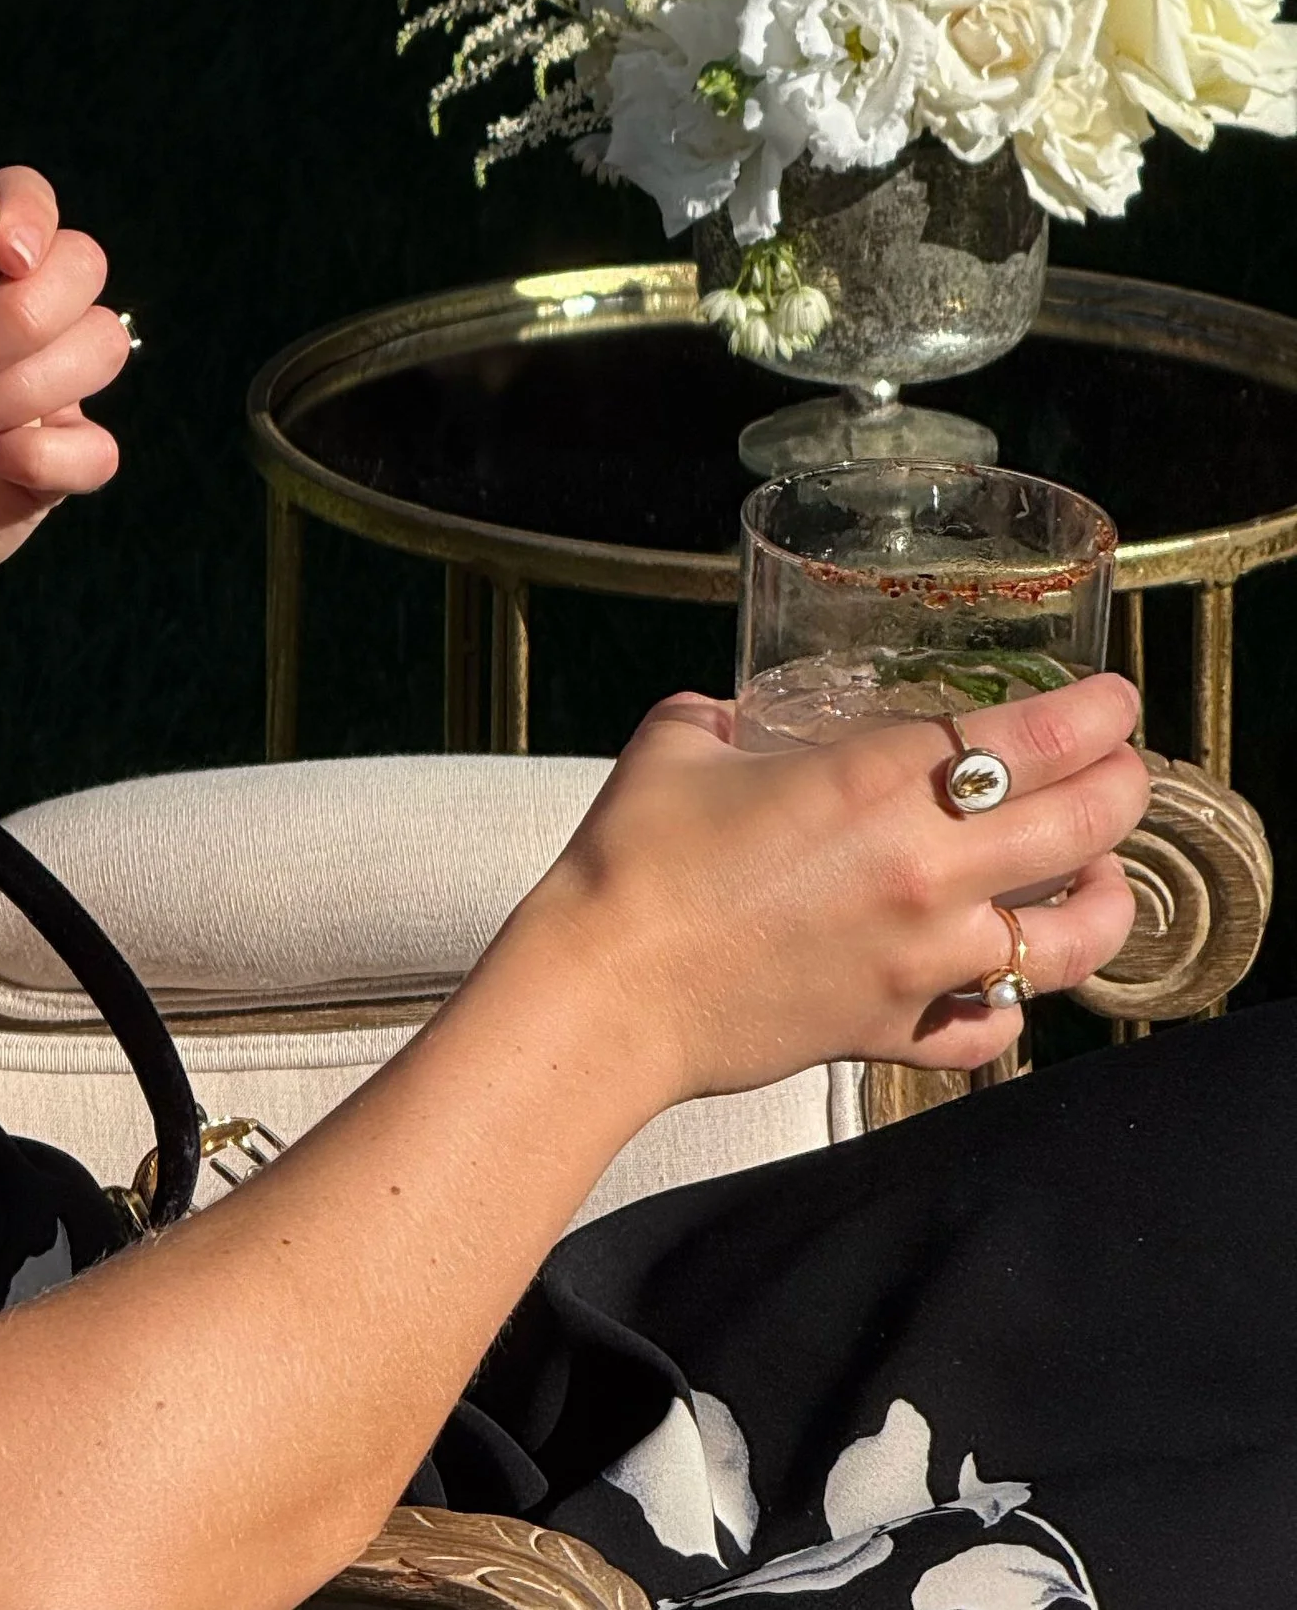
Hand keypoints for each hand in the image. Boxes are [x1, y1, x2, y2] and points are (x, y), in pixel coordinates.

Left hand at [0, 167, 130, 736]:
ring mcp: (40, 388)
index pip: (18, 204)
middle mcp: (5, 318)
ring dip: (28, 386)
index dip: (29, 215)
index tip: (9, 257)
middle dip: (28, 313)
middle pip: (80, 265)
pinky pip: (96, 447)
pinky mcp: (57, 462)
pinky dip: (45, 457)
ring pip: (102, 344)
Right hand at [508, 674, 1148, 1104]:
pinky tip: (1001, 978)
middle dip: (1125, 788)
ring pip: (1076, 941)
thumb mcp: (680, 742)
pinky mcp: (897, 1032)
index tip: (1115, 700)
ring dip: (1104, 900)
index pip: (1041, 738)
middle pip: (1088, 827)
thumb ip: (725, 716)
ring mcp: (925, 963)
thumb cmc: (635, 862)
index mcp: (882, 783)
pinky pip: (995, 1027)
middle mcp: (929, 873)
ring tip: (1099, 876)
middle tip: (1121, 769)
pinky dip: (1012, 1002)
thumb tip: (734, 717)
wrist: (606, 988)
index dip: (1099, 713)